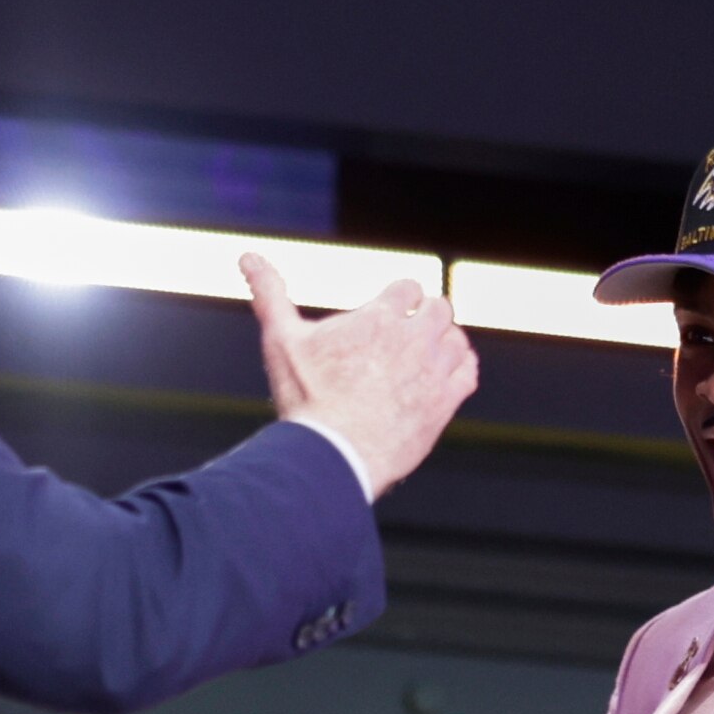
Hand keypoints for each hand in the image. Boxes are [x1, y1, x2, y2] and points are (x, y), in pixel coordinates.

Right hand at [244, 254, 477, 499]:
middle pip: (439, 308)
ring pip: (457, 340)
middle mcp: (414, 338)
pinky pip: (468, 373)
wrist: (332, 456)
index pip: (408, 288)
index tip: (388, 315)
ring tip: (422, 358)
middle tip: (406, 337)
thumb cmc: (304, 399)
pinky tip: (444, 376)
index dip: (399, 299)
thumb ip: (270, 294)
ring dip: (444, 342)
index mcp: (380, 316)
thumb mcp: (281, 341)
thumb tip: (246, 257)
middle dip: (424, 317)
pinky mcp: (445, 404)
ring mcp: (434, 371)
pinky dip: (460, 369)